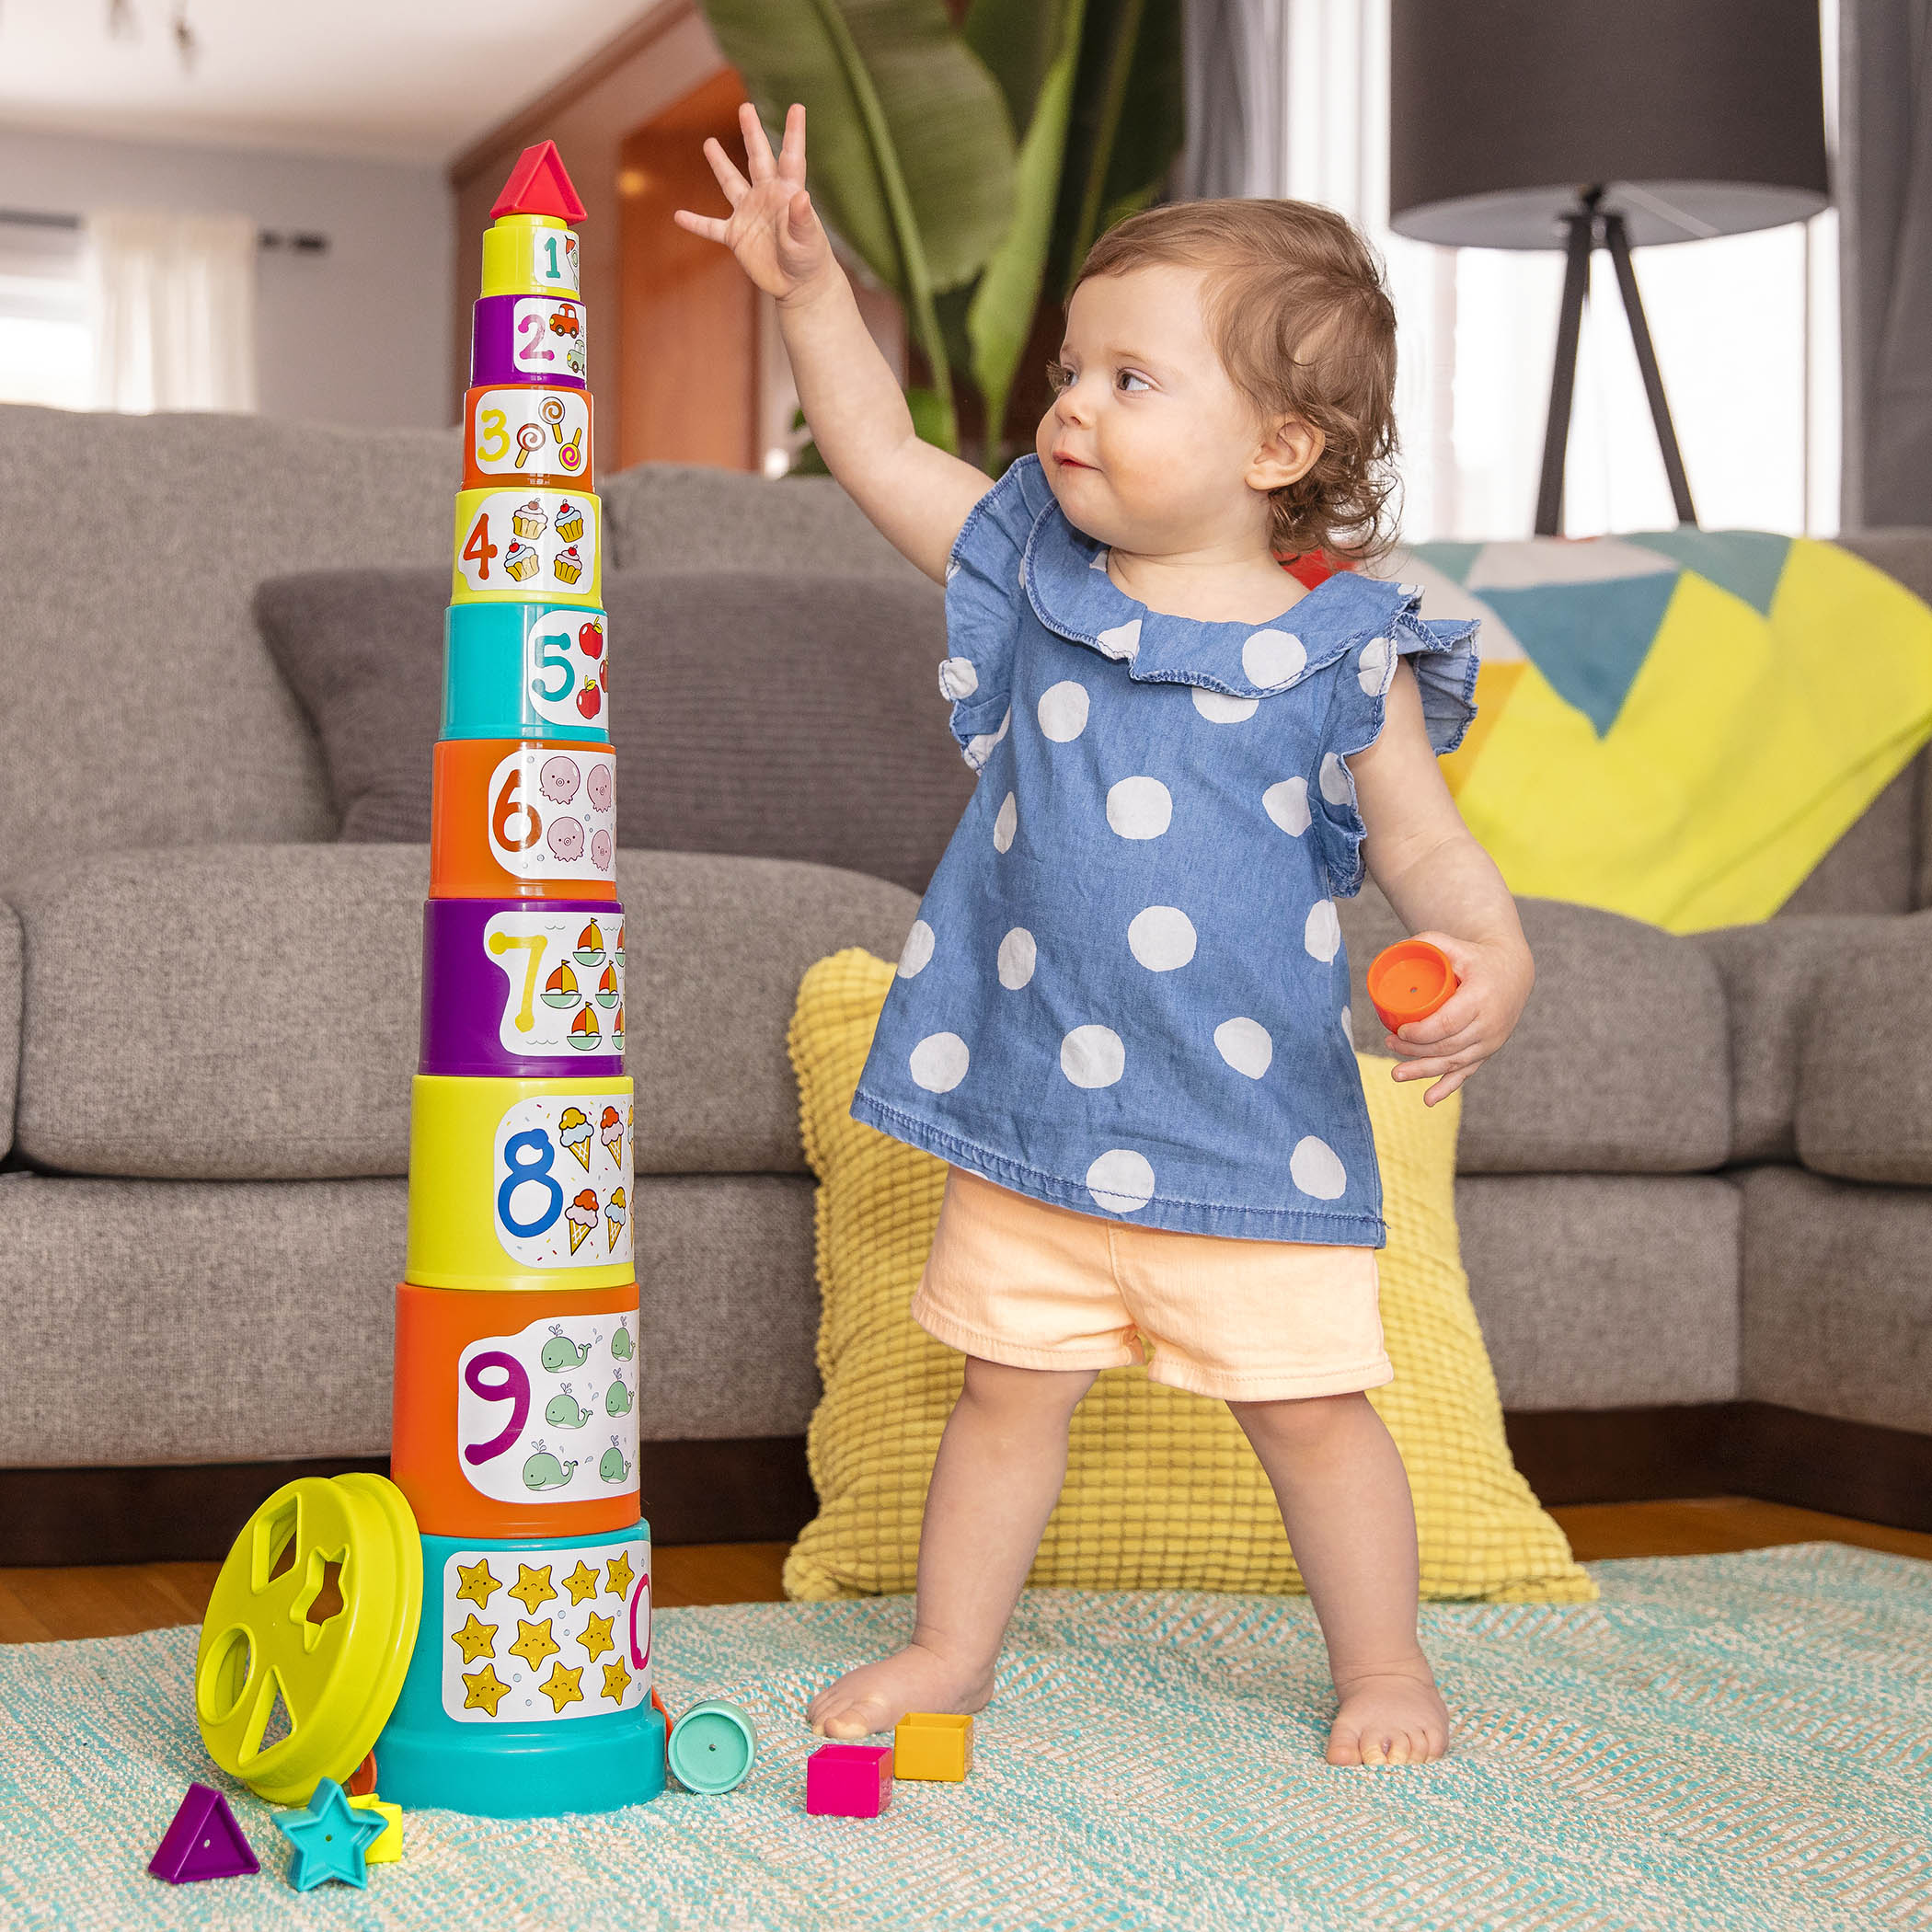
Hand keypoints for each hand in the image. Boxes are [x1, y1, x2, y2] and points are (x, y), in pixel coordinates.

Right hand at [673, 102, 833, 304]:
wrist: (800, 286)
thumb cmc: (810, 260)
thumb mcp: (808, 240)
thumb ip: (802, 219)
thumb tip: (801, 196)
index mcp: (787, 193)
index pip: (790, 158)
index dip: (794, 133)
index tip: (797, 107)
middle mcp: (766, 197)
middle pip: (757, 158)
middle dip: (752, 133)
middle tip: (745, 107)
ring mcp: (749, 214)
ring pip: (731, 184)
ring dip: (720, 165)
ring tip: (709, 143)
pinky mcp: (737, 236)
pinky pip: (711, 228)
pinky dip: (696, 223)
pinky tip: (678, 216)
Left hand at [1379, 930, 1531, 1106]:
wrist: (1515, 972)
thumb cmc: (1477, 957)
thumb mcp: (1456, 945)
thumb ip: (1428, 942)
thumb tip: (1393, 951)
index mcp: (1481, 999)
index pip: (1448, 1023)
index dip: (1422, 1033)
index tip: (1400, 1031)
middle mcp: (1490, 1024)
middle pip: (1447, 1046)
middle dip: (1414, 1050)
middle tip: (1389, 1043)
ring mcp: (1491, 1041)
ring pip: (1454, 1062)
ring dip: (1423, 1071)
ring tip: (1396, 1073)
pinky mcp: (1488, 1050)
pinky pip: (1467, 1072)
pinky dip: (1447, 1087)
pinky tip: (1428, 1100)